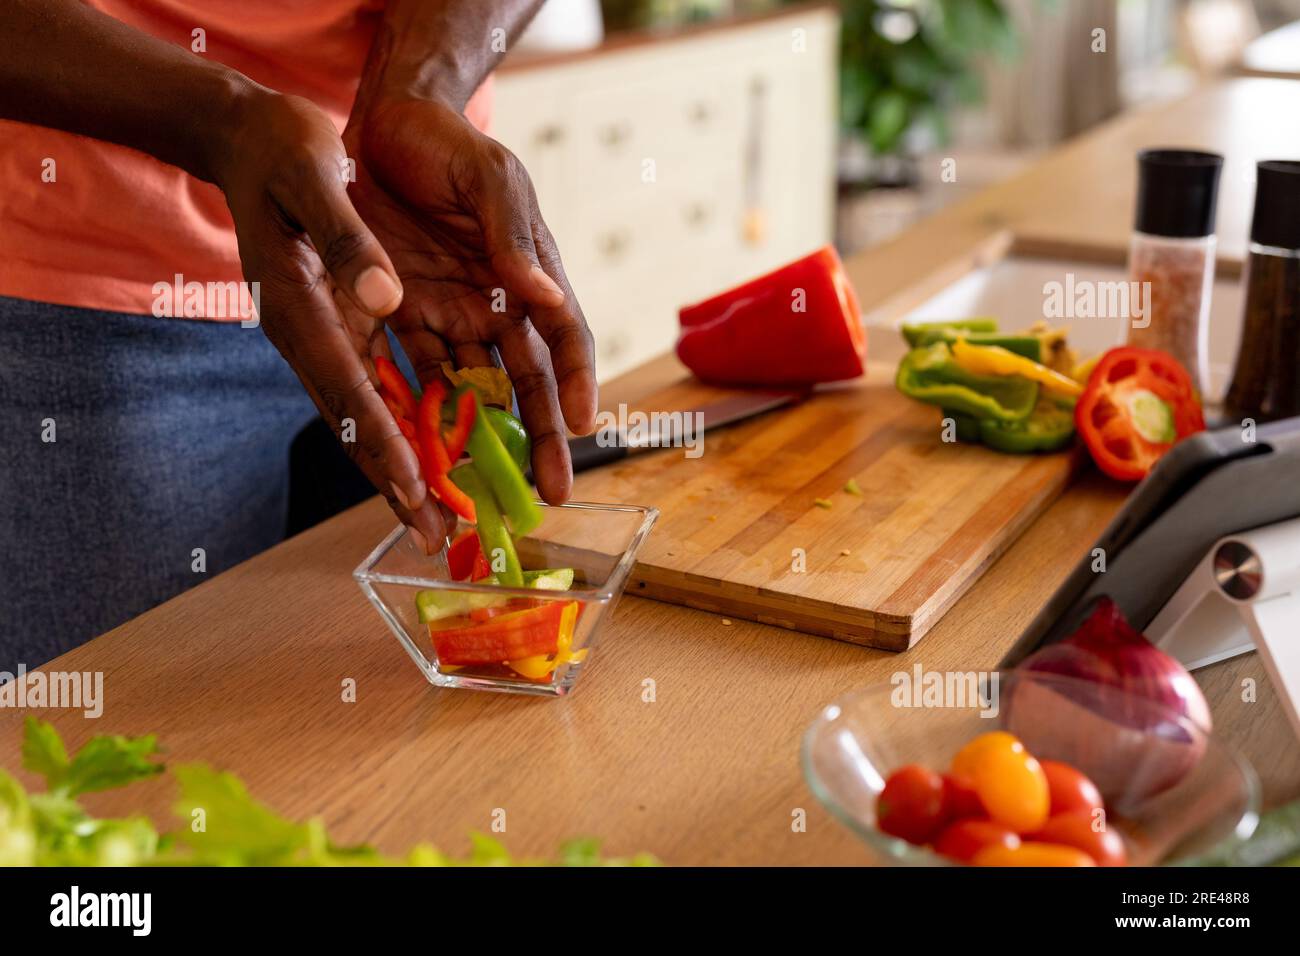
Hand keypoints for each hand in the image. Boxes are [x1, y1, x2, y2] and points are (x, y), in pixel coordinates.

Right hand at [213, 89, 447, 549]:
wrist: (250, 135)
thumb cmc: (283, 149)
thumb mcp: (314, 177)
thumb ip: (346, 240)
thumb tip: (383, 297)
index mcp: (301, 304)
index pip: (347, 389)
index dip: (383, 444)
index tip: (417, 492)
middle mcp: (310, 333)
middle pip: (355, 421)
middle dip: (397, 481)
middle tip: (434, 539)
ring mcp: (323, 333)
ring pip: (368, 414)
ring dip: (404, 465)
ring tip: (441, 519)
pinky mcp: (339, 324)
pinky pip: (377, 385)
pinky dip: (405, 422)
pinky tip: (440, 451)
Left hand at [344, 96, 596, 504]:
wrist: (382, 120)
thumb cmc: (447, 142)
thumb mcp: (490, 177)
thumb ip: (514, 234)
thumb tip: (546, 294)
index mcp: (530, 273)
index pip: (564, 337)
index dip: (576, 382)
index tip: (583, 426)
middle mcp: (498, 303)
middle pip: (526, 381)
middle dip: (541, 438)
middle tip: (550, 493)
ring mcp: (452, 314)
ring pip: (474, 390)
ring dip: (481, 441)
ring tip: (485, 492)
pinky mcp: (405, 316)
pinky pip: (415, 374)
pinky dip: (421, 414)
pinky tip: (424, 456)